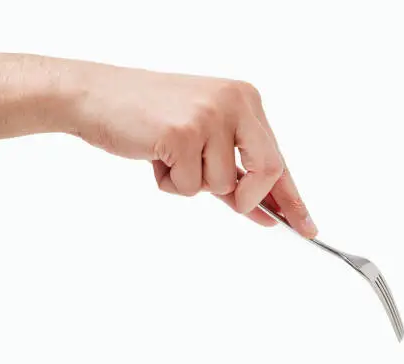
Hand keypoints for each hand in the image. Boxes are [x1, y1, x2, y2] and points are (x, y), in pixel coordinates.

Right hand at [72, 65, 317, 236]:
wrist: (97, 96)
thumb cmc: (149, 118)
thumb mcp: (203, 139)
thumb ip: (236, 173)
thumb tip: (266, 211)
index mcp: (244, 100)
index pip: (277, 157)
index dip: (292, 197)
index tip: (307, 226)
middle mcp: (234, 102)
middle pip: (268, 170)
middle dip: (248, 197)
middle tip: (229, 200)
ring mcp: (210, 116)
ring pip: (222, 186)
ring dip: (192, 182)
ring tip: (169, 155)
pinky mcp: (183, 132)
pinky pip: (190, 186)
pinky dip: (169, 182)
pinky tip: (154, 155)